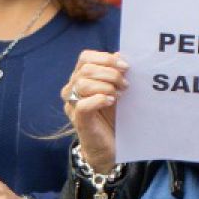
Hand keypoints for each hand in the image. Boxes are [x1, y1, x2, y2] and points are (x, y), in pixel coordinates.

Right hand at [63, 49, 127, 172]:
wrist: (110, 145)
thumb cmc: (112, 116)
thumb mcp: (117, 90)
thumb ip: (116, 72)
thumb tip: (120, 54)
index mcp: (80, 78)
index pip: (85, 58)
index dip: (105, 58)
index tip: (125, 66)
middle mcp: (72, 89)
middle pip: (85, 69)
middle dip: (110, 73)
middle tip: (125, 84)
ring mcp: (73, 104)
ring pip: (83, 84)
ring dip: (106, 85)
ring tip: (120, 94)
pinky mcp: (78, 119)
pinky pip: (83, 104)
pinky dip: (99, 99)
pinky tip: (111, 101)